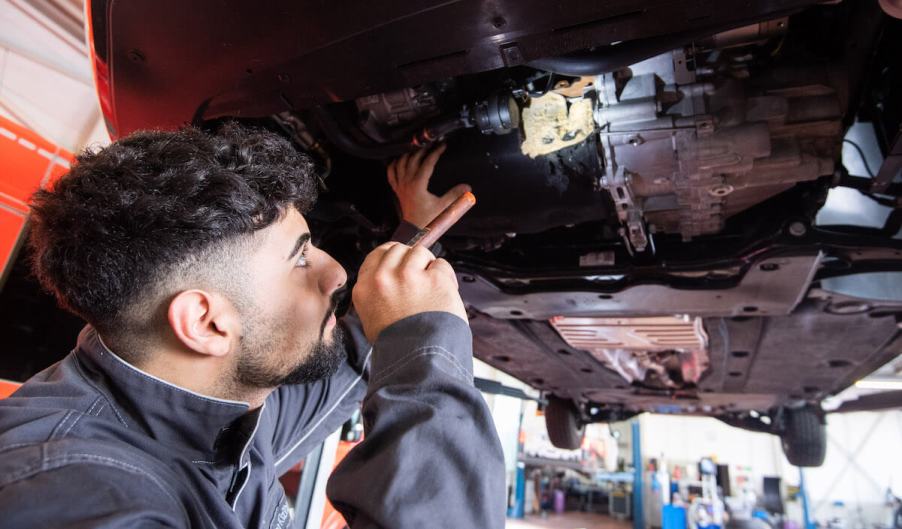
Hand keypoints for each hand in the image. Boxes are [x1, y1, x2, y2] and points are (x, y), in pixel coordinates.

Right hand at [352, 241, 466, 342]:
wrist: (419, 360)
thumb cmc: (399, 347)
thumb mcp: (371, 321)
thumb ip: (375, 296)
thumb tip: (387, 281)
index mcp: (365, 289)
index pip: (377, 255)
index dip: (393, 257)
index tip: (402, 262)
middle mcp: (384, 278)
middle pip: (398, 249)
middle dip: (411, 260)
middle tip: (419, 278)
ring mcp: (409, 276)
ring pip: (420, 252)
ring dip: (428, 267)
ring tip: (431, 290)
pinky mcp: (434, 279)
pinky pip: (441, 265)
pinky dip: (445, 277)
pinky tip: (443, 294)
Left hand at [387, 144, 471, 227]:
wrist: (414, 229)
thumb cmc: (428, 219)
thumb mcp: (444, 207)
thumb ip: (455, 195)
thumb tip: (468, 188)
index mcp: (418, 184)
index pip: (427, 163)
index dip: (436, 152)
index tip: (442, 146)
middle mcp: (407, 182)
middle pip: (413, 159)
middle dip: (423, 149)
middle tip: (432, 144)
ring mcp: (400, 185)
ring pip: (400, 163)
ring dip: (409, 154)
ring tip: (418, 148)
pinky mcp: (397, 189)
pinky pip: (391, 173)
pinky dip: (394, 164)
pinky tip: (399, 159)